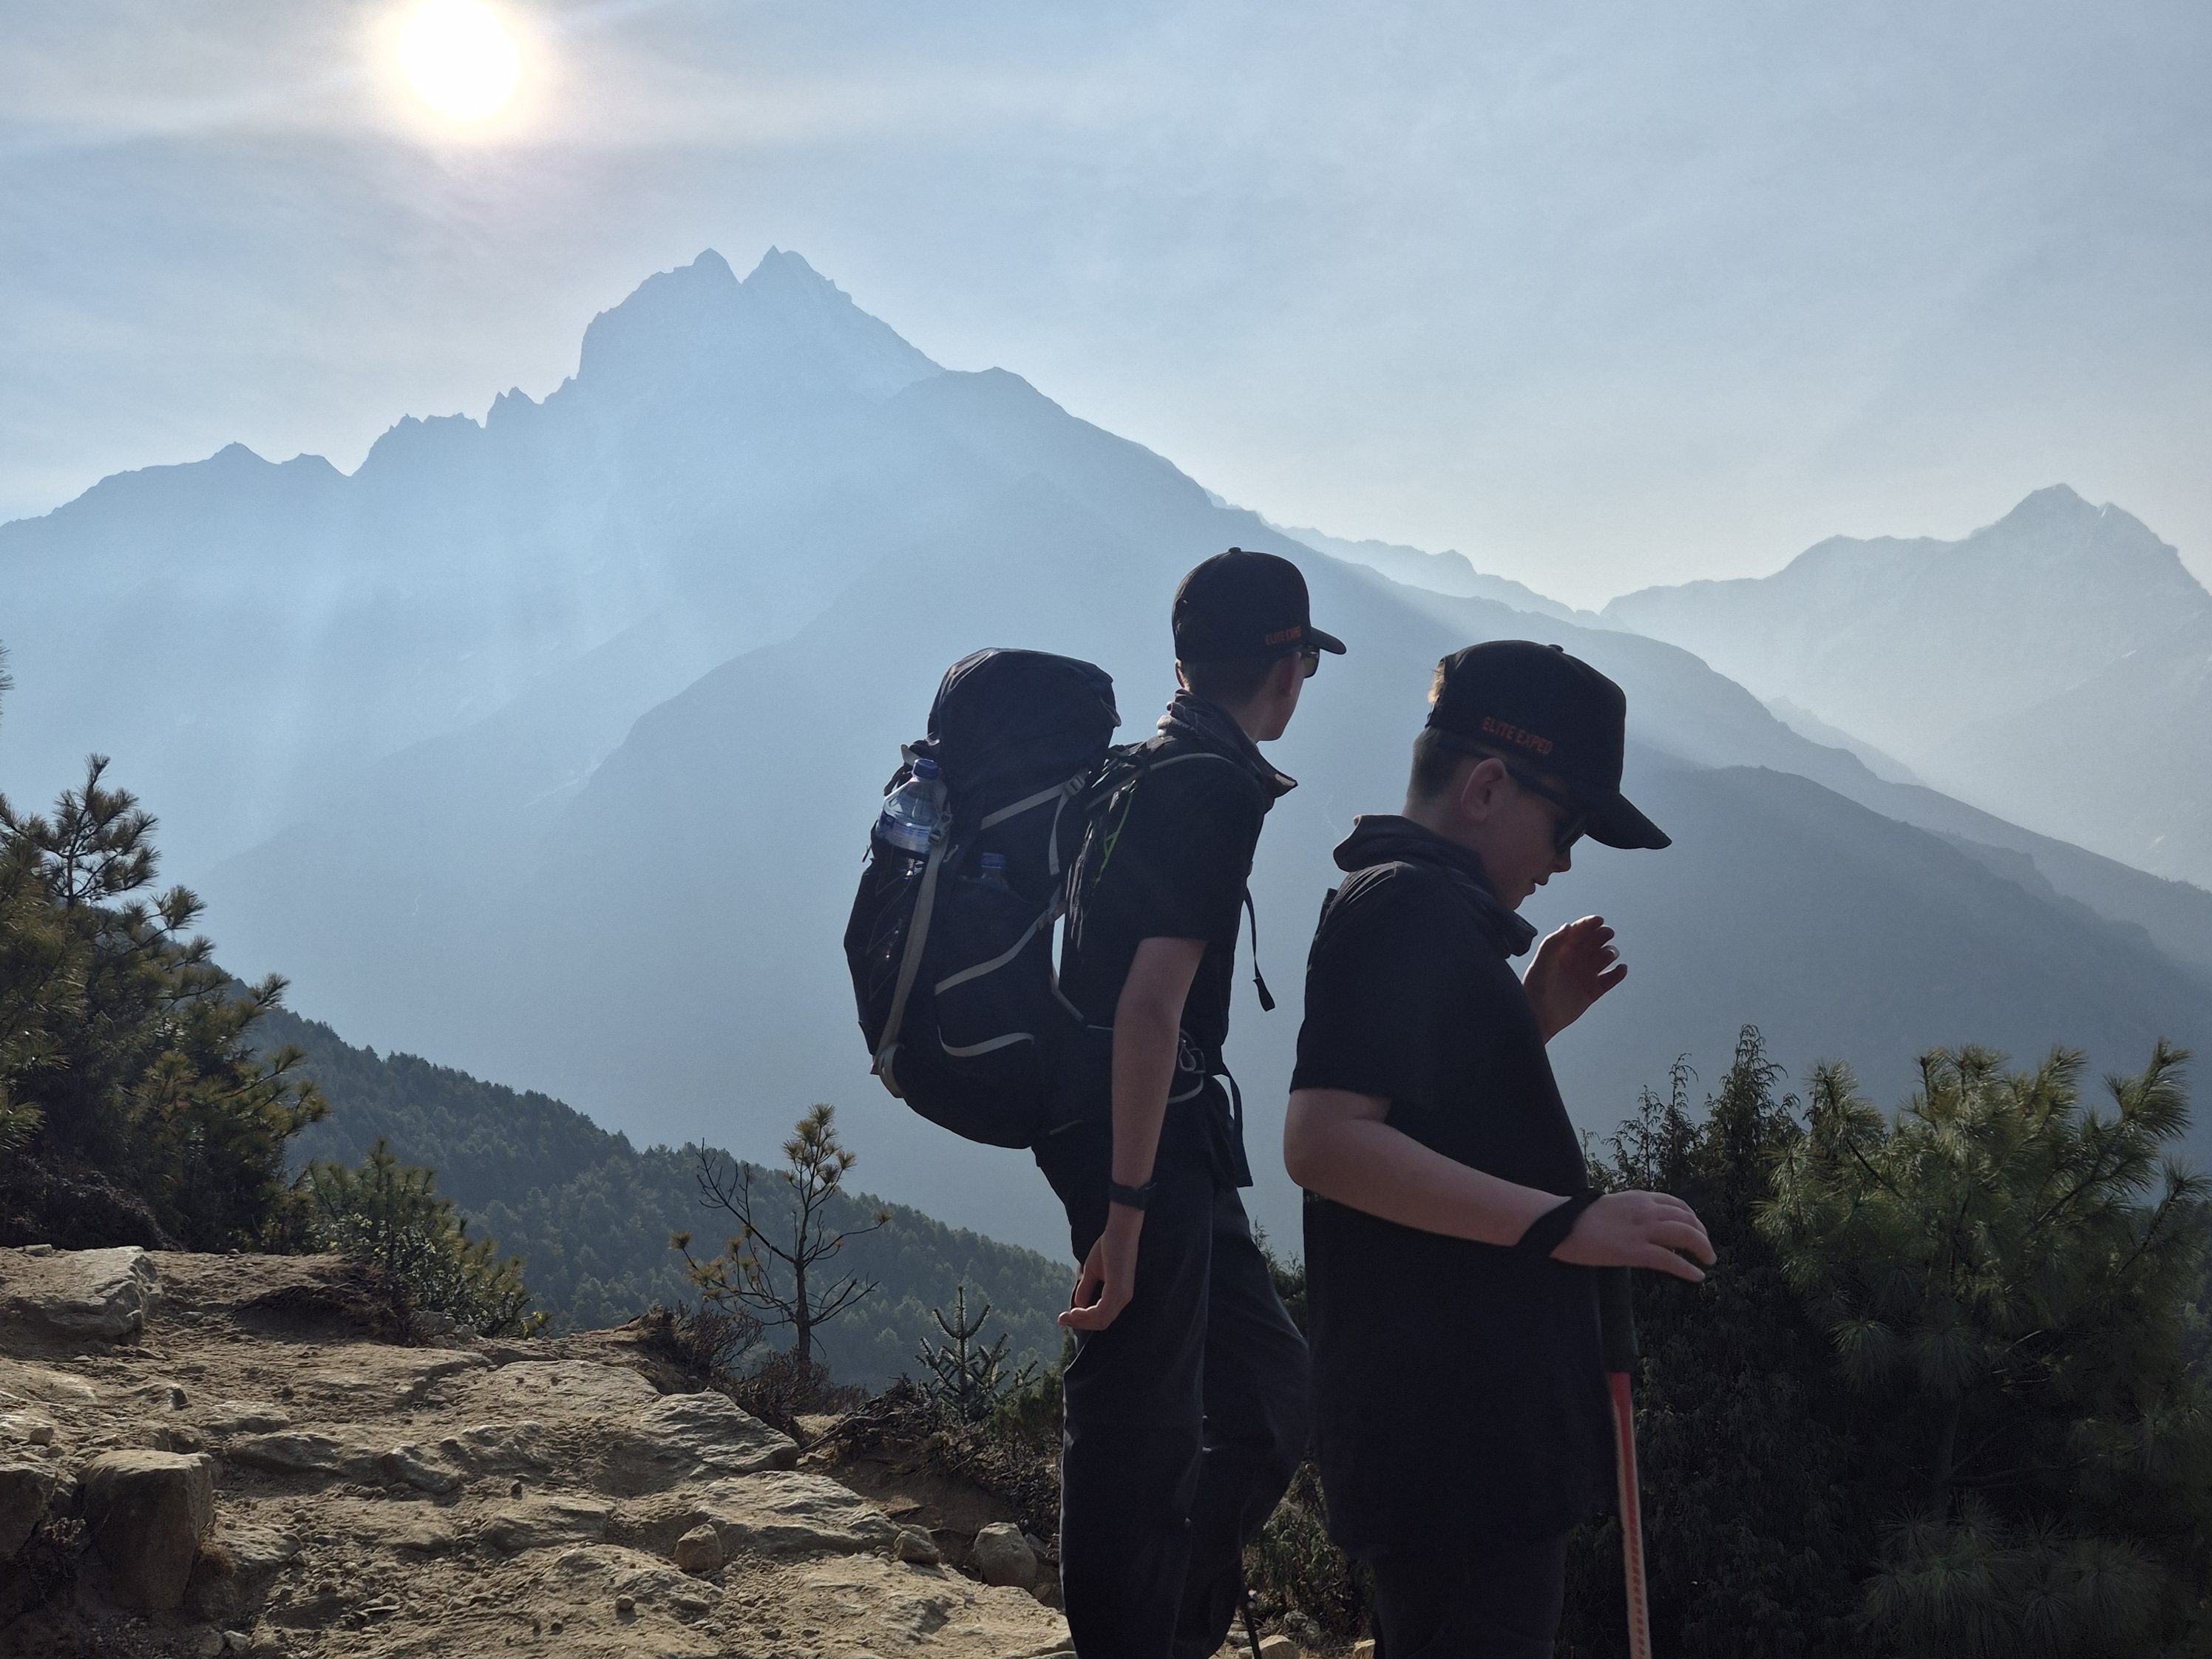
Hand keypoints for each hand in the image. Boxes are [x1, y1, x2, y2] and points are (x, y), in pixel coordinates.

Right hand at [1059, 1205, 1142, 1330]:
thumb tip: (1077, 1304)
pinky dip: (1087, 1315)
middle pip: (1101, 1323)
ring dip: (1081, 1321)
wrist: (1120, 1229)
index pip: (1101, 1316)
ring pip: (1101, 1320)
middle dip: (1079, 1324)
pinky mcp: (1118, 1290)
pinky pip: (1102, 1312)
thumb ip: (1087, 1287)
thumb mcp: (1093, 1270)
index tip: (1064, 1317)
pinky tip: (1074, 1311)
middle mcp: (1123, 1298)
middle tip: (1061, 1320)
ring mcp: (1122, 1296)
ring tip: (1065, 1317)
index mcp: (1118, 1294)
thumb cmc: (1110, 1245)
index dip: (1082, 1320)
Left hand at [1524, 916, 1625, 1040]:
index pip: (1579, 931)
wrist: (1539, 1017)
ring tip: (1607, 956)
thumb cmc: (1535, 989)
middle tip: (1606, 934)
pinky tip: (1621, 969)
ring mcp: (1586, 974)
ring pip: (1605, 957)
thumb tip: (1568, 926)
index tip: (1599, 920)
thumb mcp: (1541, 963)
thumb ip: (1552, 944)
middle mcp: (1576, 959)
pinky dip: (1618, 973)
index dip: (1590, 923)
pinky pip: (1611, 979)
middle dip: (1603, 935)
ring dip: (1610, 952)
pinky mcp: (1593, 990)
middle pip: (1596, 941)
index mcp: (1562, 949)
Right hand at [1553, 1190, 1715, 1282]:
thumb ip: (1628, 1212)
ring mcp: (1641, 1230)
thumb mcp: (1609, 1206)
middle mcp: (1645, 1210)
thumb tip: (1638, 1223)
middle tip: (1707, 1250)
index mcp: (1638, 1198)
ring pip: (1685, 1235)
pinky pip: (1670, 1259)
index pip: (1676, 1204)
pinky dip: (1688, 1268)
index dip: (1692, 1218)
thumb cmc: (1576, 1217)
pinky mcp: (1634, 1251)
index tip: (1697, 1230)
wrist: (1558, 1223)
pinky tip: (1697, 1276)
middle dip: (1702, 1234)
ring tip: (1708, 1261)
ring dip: (1702, 1248)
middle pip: (1686, 1219)